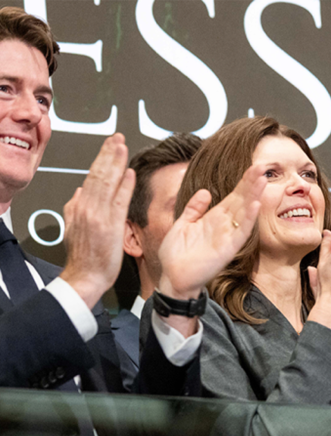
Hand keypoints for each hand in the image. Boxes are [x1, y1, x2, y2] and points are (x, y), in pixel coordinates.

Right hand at [60, 134, 134, 307]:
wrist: (84, 277)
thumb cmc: (83, 256)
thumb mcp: (72, 227)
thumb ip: (75, 207)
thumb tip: (80, 191)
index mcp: (79, 207)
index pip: (92, 176)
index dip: (102, 159)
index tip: (110, 145)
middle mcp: (87, 208)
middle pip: (99, 174)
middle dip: (109, 153)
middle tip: (117, 136)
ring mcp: (98, 216)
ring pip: (106, 183)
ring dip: (115, 163)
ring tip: (122, 146)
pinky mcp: (111, 226)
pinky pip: (118, 202)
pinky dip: (124, 186)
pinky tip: (129, 174)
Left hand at [158, 163, 266, 299]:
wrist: (172, 277)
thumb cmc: (176, 255)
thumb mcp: (182, 224)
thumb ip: (194, 208)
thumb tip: (205, 191)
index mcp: (213, 218)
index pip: (233, 196)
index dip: (243, 182)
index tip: (253, 167)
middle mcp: (224, 226)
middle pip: (241, 200)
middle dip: (251, 184)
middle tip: (262, 167)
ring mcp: (227, 237)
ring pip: (244, 213)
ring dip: (253, 196)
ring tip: (262, 180)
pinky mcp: (228, 249)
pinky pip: (241, 232)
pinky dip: (248, 219)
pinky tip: (254, 205)